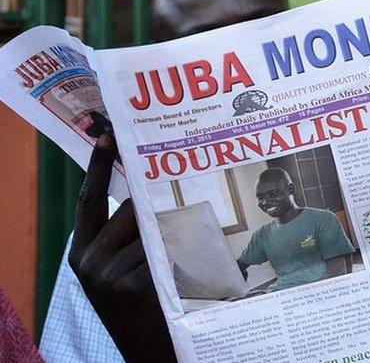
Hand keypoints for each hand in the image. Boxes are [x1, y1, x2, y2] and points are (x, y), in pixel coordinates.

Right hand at [68, 134, 175, 361]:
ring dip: (171, 238)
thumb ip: (122, 236)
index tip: (107, 135)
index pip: (89, 199)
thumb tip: (145, 195)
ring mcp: (109, 273)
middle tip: (171, 222)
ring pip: (152, 230)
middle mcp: (88, 260)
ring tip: (176, 263)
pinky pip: (165, 252)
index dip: (99, 166)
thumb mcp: (116, 268)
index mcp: (80, 251)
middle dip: (153, 213)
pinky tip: (182, 275)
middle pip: (130, 210)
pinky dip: (179, 257)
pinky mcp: (134, 284)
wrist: (146, 350)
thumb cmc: (138, 303)